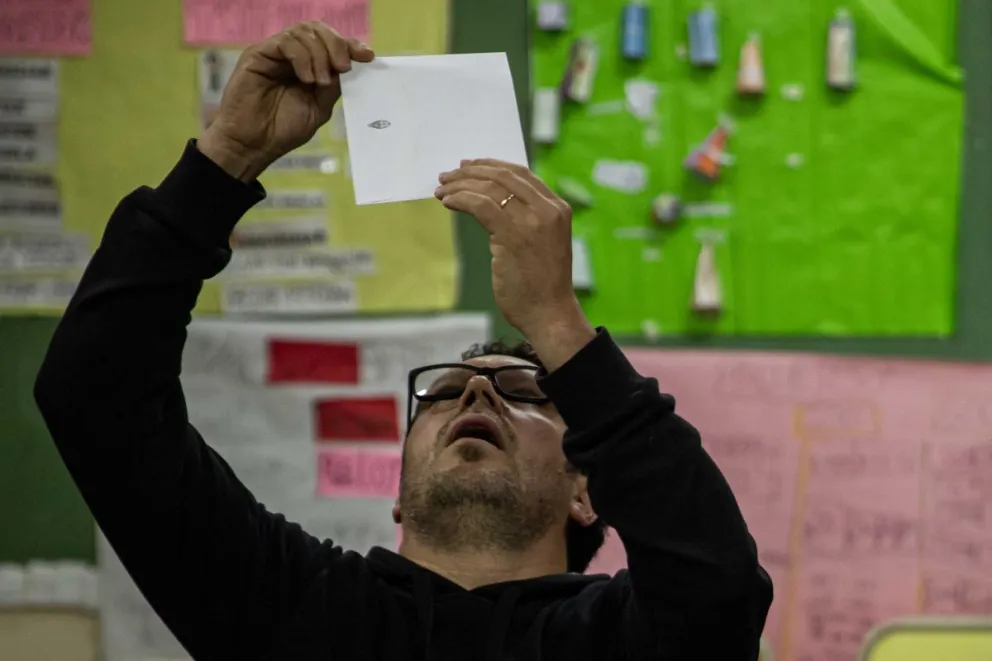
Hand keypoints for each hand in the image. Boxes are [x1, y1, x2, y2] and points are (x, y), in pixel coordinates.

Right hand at [198, 21, 373, 180]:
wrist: (254, 145)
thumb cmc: (282, 130)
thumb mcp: (318, 108)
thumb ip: (333, 86)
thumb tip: (350, 66)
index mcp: (308, 65)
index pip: (331, 43)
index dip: (350, 45)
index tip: (368, 56)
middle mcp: (291, 55)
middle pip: (318, 30)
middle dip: (337, 45)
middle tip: (344, 68)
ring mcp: (274, 53)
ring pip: (303, 32)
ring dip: (320, 54)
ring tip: (320, 81)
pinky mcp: (258, 54)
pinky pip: (286, 42)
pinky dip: (302, 58)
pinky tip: (307, 79)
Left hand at [435, 159, 588, 340]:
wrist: (550, 314)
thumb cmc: (542, 285)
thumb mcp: (541, 242)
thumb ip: (527, 219)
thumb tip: (493, 203)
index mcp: (557, 207)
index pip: (521, 174)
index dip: (490, 166)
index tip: (468, 166)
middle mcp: (548, 209)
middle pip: (503, 176)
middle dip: (470, 172)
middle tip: (447, 176)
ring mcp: (532, 221)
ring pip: (489, 188)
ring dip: (460, 185)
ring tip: (441, 189)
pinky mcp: (513, 235)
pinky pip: (480, 206)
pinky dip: (460, 199)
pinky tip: (447, 202)